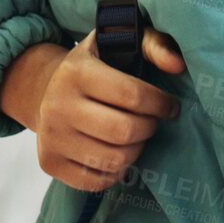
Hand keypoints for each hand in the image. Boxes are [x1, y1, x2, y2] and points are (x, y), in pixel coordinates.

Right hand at [2, 27, 186, 191]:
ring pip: (114, 159)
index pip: (131, 95)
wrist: (45, 89)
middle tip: (152, 121)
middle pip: (124, 131)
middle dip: (149, 127)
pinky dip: (116, 171)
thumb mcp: (118, 41)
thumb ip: (154, 44)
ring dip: (136, 149)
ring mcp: (51, 137)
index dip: (160, 103)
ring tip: (136, 135)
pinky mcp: (49, 163)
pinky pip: (97, 181)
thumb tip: (178, 64)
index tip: (170, 106)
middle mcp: (58, 105)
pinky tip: (118, 151)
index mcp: (77, 72)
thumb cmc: (95, 65)